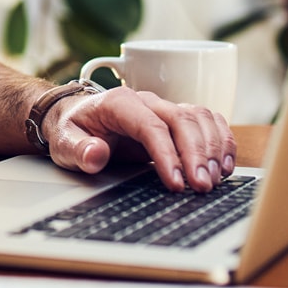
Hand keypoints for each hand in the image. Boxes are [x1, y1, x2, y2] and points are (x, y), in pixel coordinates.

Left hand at [42, 87, 236, 192]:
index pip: (150, 125)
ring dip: (212, 148)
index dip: (167, 154)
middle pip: (181, 120)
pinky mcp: (175, 119)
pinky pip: (206, 121)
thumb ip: (78, 150)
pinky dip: (220, 140)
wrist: (74, 118)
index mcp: (118, 103)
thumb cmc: (72, 130)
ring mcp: (163, 107)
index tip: (176, 183)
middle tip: (201, 187)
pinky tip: (224, 165)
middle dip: (196, 154)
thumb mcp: (63, 143)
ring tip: (213, 180)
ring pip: (199, 118)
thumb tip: (96, 154)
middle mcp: (146, 101)